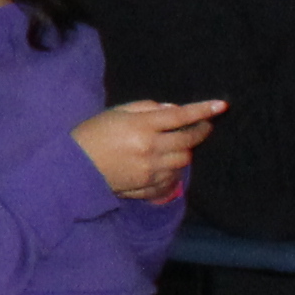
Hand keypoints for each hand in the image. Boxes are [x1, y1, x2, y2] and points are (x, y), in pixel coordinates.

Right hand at [72, 98, 220, 202]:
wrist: (72, 168)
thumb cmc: (91, 134)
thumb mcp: (116, 112)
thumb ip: (146, 108)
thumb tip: (174, 110)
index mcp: (141, 126)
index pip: (180, 116)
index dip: (203, 110)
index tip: (222, 106)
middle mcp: (150, 149)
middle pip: (188, 140)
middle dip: (200, 131)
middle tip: (203, 126)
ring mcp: (149, 171)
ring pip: (183, 161)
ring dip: (185, 151)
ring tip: (178, 145)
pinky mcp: (146, 187)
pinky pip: (172, 181)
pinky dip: (175, 172)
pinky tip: (168, 166)